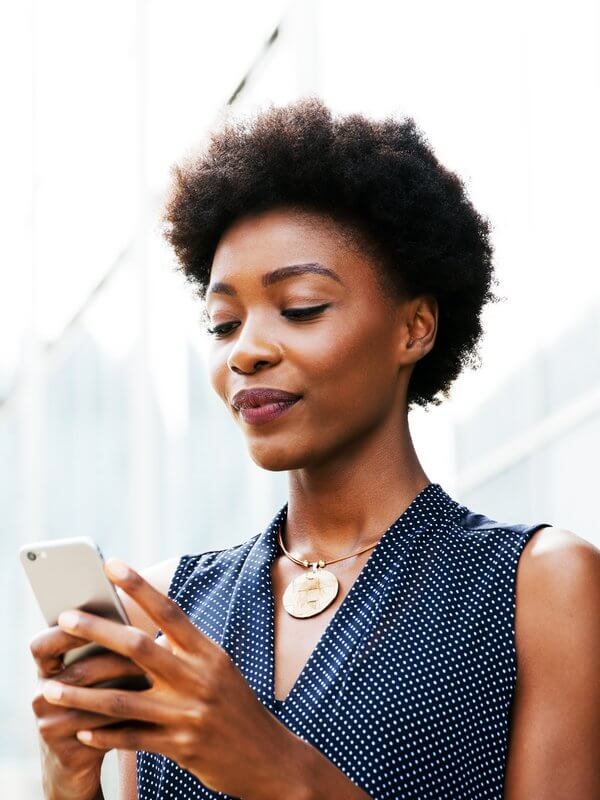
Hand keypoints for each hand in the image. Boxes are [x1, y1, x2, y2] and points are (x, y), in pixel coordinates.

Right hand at [29, 624, 145, 798]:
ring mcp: (50, 725)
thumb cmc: (98, 697)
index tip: (95, 618)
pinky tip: (152, 706)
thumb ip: (109, 642)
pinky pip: (102, 729)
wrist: (80, 754)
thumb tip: (146, 608)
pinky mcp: (66, 750)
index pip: (43, 645)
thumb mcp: (96, 670)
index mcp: (46, 669)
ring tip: (155, 673)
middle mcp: (42, 695)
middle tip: (147, 645)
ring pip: (93, 701)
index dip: (66, 632)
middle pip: (80, 671)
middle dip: (116, 658)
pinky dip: (128, 715)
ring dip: (126, 686)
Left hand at [41, 559, 307, 799]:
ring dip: (81, 694)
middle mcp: (197, 678)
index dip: (139, 586)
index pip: (168, 611)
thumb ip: (185, 650)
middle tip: (64, 618)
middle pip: (138, 648)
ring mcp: (188, 714)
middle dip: (97, 631)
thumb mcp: (218, 668)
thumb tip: (146, 628)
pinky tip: (81, 731)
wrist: (267, 756)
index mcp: (207, 653)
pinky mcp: (179, 746)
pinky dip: (103, 735)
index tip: (111, 565)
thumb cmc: (235, 705)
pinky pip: (131, 739)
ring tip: (50, 688)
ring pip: (122, 700)